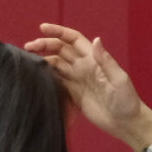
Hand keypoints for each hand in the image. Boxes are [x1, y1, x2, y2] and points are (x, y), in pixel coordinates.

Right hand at [24, 23, 151, 149]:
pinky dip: (45, 76)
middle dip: (44, 45)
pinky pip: (55, 81)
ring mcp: (76, 80)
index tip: (41, 28)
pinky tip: (34, 77)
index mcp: (92, 60)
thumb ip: (105, 60)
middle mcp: (82, 67)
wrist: (124, 123)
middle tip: (27, 47)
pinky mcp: (72, 94)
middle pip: (60, 50)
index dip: (58, 32)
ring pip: (55, 64)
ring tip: (25, 61)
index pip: (73, 40)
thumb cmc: (126, 100)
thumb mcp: (118, 79)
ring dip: (41, 60)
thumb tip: (96, 39)